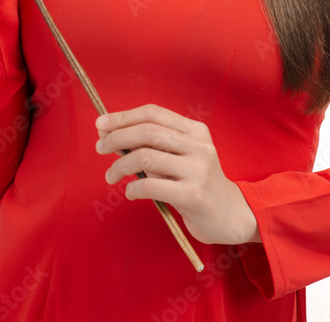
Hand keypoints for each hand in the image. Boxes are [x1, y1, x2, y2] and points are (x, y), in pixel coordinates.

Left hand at [95, 103, 261, 245]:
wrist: (230, 215)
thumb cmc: (196, 183)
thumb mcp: (181, 156)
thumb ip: (152, 144)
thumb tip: (109, 133)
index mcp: (195, 131)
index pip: (153, 113)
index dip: (123, 116)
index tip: (101, 124)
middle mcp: (199, 146)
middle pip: (147, 132)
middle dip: (116, 138)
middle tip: (99, 148)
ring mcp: (198, 170)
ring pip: (145, 157)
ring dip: (119, 166)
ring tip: (111, 176)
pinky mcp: (193, 195)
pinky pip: (150, 185)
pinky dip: (132, 188)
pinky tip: (130, 192)